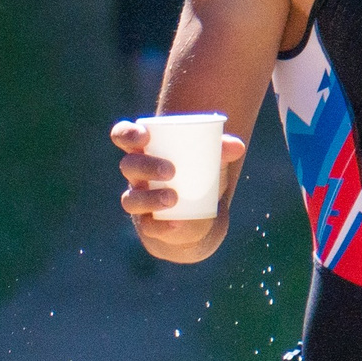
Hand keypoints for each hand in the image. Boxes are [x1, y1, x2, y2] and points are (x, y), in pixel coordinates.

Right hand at [112, 119, 246, 264]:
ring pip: (131, 199)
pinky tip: (175, 224)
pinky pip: (147, 226)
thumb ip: (223, 150)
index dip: (126, 134)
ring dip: (150, 198)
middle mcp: (136, 176)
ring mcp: (139, 201)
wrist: (199, 218)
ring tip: (172, 198)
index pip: (123, 136)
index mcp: (144, 151)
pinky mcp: (148, 225)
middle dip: (146, 166)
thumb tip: (238, 146)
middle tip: (170, 170)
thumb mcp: (212, 162)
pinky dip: (161, 226)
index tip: (144, 136)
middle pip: (128, 166)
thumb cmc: (200, 177)